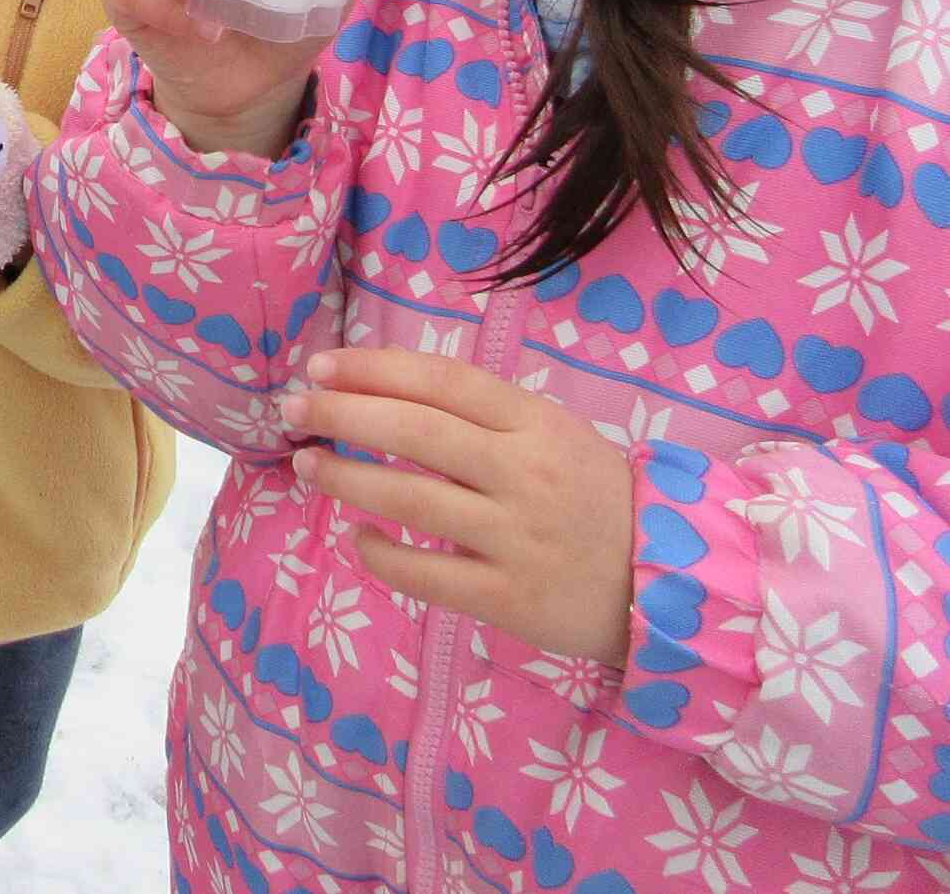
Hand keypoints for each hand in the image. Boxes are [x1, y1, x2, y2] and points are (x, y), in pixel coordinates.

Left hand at [285, 347, 634, 671]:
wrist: (672, 586)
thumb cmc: (599, 499)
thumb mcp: (558, 436)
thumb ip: (487, 416)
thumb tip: (385, 393)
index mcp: (538, 424)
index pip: (442, 380)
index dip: (374, 368)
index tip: (320, 366)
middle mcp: (525, 473)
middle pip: (415, 432)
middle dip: (341, 415)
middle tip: (293, 411)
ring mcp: (517, 537)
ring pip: (411, 498)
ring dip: (346, 478)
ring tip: (307, 466)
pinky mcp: (509, 598)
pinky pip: (426, 573)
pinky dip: (380, 553)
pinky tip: (358, 537)